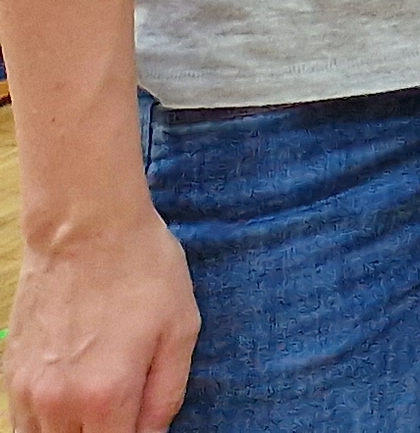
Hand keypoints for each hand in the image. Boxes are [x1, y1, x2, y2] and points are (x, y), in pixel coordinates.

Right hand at [7, 203, 198, 432]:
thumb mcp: (181, 330)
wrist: (85, 228)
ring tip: (99, 411)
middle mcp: (58, 402)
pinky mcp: (9, 375)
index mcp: (106, 395)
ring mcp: (26, 391)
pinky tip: (73, 402)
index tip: (143, 424)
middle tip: (123, 414)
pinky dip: (47, 423)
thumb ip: (168, 395)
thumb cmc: (142, 272)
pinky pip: (23, 422)